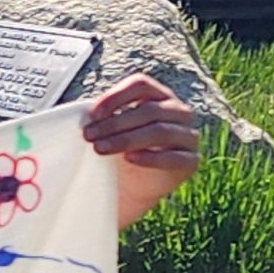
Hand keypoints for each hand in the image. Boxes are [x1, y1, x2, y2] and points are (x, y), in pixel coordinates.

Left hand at [78, 75, 203, 226]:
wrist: (131, 187)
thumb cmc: (119, 150)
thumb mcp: (110, 130)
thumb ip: (103, 117)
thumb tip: (83, 113)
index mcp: (160, 96)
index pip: (142, 85)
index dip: (117, 96)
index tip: (93, 114)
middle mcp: (179, 112)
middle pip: (149, 110)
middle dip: (114, 123)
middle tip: (88, 136)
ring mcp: (188, 136)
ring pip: (159, 131)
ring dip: (126, 139)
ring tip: (100, 149)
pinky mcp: (190, 161)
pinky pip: (173, 157)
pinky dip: (149, 158)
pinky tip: (129, 159)